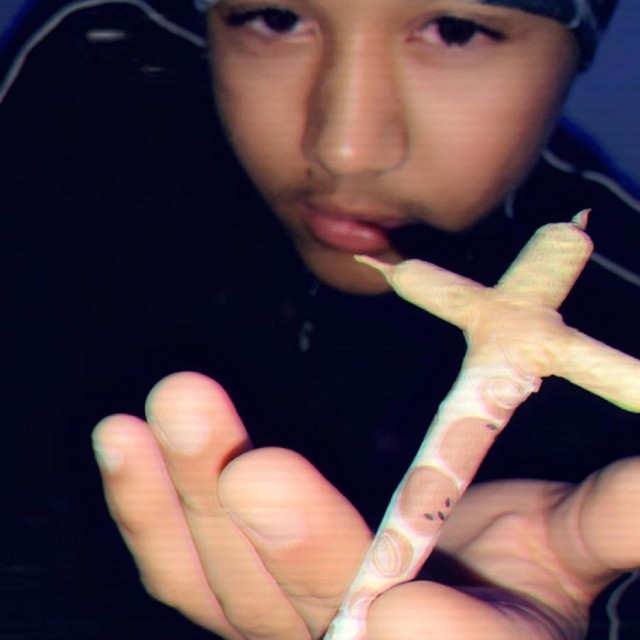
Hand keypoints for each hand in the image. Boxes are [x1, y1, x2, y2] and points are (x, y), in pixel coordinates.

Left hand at [93, 372, 639, 638]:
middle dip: (287, 540)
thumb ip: (605, 523)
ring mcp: (285, 624)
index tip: (405, 603)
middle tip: (252, 461)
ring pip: (221, 587)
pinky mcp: (236, 597)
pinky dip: (146, 507)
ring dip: (186, 500)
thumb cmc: (516, 571)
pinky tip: (124, 441)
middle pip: (314, 610)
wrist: (452, 591)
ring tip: (153, 418)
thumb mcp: (567, 549)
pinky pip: (180, 565)